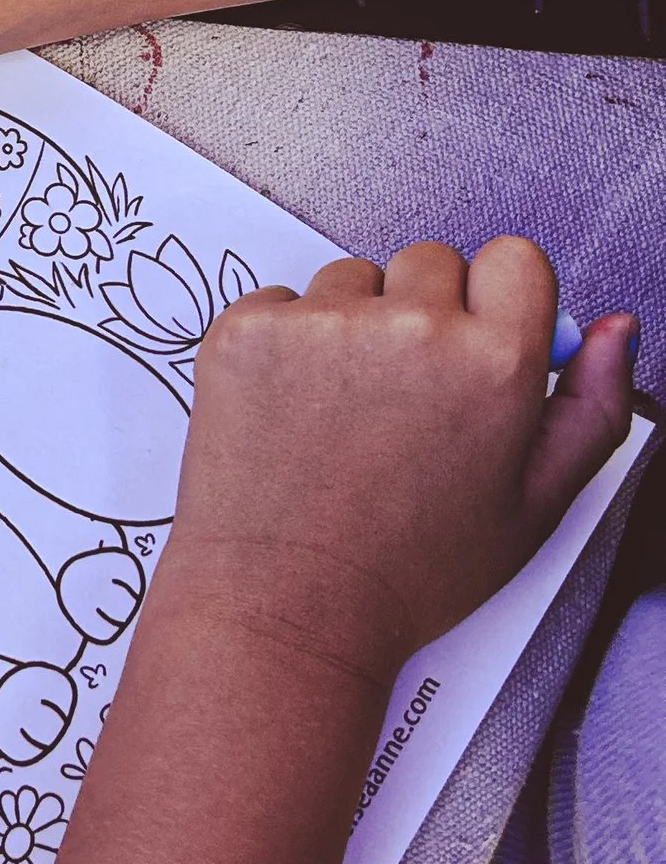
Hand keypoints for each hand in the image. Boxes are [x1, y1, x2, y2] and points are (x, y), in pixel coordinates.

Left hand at [164, 241, 637, 692]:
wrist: (288, 605)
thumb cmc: (411, 569)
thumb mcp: (537, 505)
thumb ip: (592, 407)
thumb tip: (615, 329)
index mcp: (494, 361)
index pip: (514, 259)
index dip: (496, 301)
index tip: (476, 339)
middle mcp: (411, 327)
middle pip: (432, 263)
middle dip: (427, 313)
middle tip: (406, 398)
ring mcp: (322, 323)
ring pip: (354, 279)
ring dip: (354, 324)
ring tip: (346, 413)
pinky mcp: (247, 329)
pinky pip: (281, 300)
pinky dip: (286, 343)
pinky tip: (293, 411)